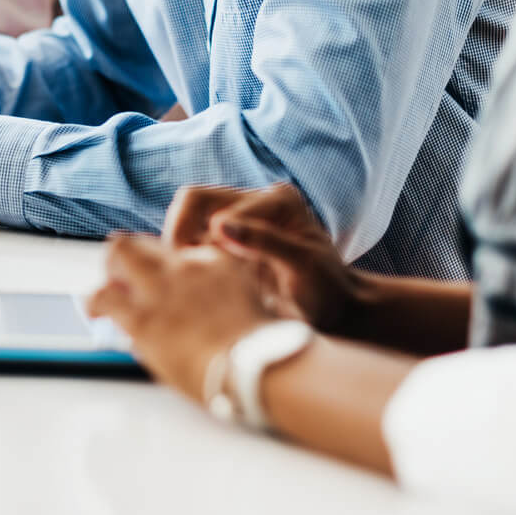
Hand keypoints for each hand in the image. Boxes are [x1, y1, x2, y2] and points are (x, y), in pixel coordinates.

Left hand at [87, 237, 277, 400]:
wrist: (264, 368)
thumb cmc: (268, 350)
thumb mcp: (262, 307)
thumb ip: (238, 298)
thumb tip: (222, 308)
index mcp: (218, 262)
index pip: (178, 249)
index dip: (164, 266)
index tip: (162, 282)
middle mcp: (188, 266)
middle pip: (142, 242)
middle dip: (127, 256)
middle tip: (121, 276)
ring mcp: (164, 288)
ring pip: (120, 253)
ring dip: (110, 272)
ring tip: (106, 293)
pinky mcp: (144, 317)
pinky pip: (105, 296)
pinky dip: (95, 302)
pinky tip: (94, 311)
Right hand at [163, 182, 365, 333]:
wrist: (335, 314)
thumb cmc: (326, 291)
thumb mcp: (303, 265)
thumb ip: (264, 241)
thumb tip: (219, 225)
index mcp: (278, 200)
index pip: (217, 205)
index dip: (205, 237)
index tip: (213, 272)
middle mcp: (254, 202)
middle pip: (192, 201)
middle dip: (180, 235)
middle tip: (185, 271)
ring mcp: (237, 223)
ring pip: (186, 222)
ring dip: (182, 250)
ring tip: (195, 281)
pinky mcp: (226, 244)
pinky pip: (191, 242)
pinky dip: (187, 262)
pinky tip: (200, 286)